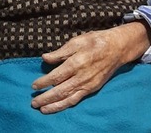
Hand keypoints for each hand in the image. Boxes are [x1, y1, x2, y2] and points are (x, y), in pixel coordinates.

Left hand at [31, 21, 150, 113]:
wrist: (116, 48)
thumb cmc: (94, 41)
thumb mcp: (76, 41)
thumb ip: (60, 52)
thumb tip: (45, 58)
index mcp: (76, 63)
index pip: (56, 76)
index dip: (44, 82)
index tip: (33, 85)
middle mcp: (81, 77)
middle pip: (60, 90)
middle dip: (45, 98)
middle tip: (33, 102)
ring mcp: (87, 85)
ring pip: (68, 98)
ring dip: (54, 105)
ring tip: (42, 109)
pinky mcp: (92, 89)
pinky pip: (77, 99)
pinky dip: (65, 105)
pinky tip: (57, 107)